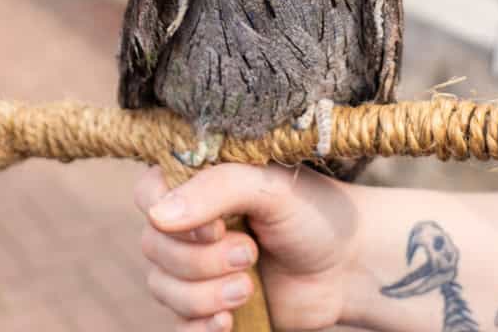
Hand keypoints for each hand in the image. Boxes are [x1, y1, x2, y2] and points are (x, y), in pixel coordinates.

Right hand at [135, 162, 362, 330]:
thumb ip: (216, 189)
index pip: (148, 192)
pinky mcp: (205, 307)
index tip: (217, 227)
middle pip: (153, 246)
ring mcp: (195, 267)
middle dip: (200, 261)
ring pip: (162, 288)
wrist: (349, 267)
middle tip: (248, 255)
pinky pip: (177, 326)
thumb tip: (158, 215)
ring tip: (249, 288)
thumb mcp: (270, 188)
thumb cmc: (313, 214)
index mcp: (200, 181)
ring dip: (204, 294)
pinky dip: (198, 327)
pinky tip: (228, 321)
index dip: (171, 215)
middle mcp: (190, 223)